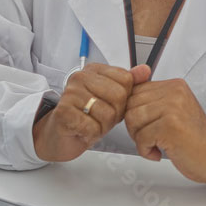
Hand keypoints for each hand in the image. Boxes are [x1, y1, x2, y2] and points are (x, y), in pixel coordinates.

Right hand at [33, 63, 151, 162]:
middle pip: (119, 97)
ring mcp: (70, 93)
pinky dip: (91, 134)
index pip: (126, 80)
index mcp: (93, 70)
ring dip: (103, 127)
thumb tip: (145, 70)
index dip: (124, 100)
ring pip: (108, 114)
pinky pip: (93, 127)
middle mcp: (80, 77)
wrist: (60, 135)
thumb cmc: (86, 116)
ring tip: (91, 124)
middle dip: (115, 114)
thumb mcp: (111, 99)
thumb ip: (128, 83)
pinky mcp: (64, 112)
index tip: (110, 104)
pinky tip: (83, 131)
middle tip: (100, 118)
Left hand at [123, 78, 205, 189]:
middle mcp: (174, 92)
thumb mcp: (174, 110)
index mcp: (174, 85)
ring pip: (132, 119)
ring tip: (156, 144)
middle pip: (130, 104)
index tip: (146, 124)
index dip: (134, 112)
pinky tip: (159, 152)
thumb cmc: (194, 139)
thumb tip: (125, 96)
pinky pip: (141, 137)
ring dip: (139, 138)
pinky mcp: (170, 126)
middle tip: (151, 137)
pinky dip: (145, 150)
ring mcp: (173, 108)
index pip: (135, 90)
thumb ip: (153, 101)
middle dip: (134, 126)